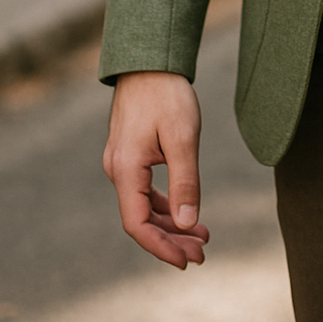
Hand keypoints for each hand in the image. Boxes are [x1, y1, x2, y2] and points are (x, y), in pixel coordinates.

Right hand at [103, 71, 209, 269]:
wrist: (151, 60)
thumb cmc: (167, 94)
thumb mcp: (183, 138)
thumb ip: (185, 182)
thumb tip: (189, 223)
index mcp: (126, 169)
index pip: (138, 224)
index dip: (162, 247)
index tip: (187, 261)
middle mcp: (118, 170)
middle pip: (142, 219)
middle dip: (172, 240)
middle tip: (203, 253)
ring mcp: (123, 162)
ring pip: (144, 205)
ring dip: (171, 224)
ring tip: (202, 236)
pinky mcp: (131, 153)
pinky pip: (145, 190)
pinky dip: (166, 204)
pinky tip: (186, 211)